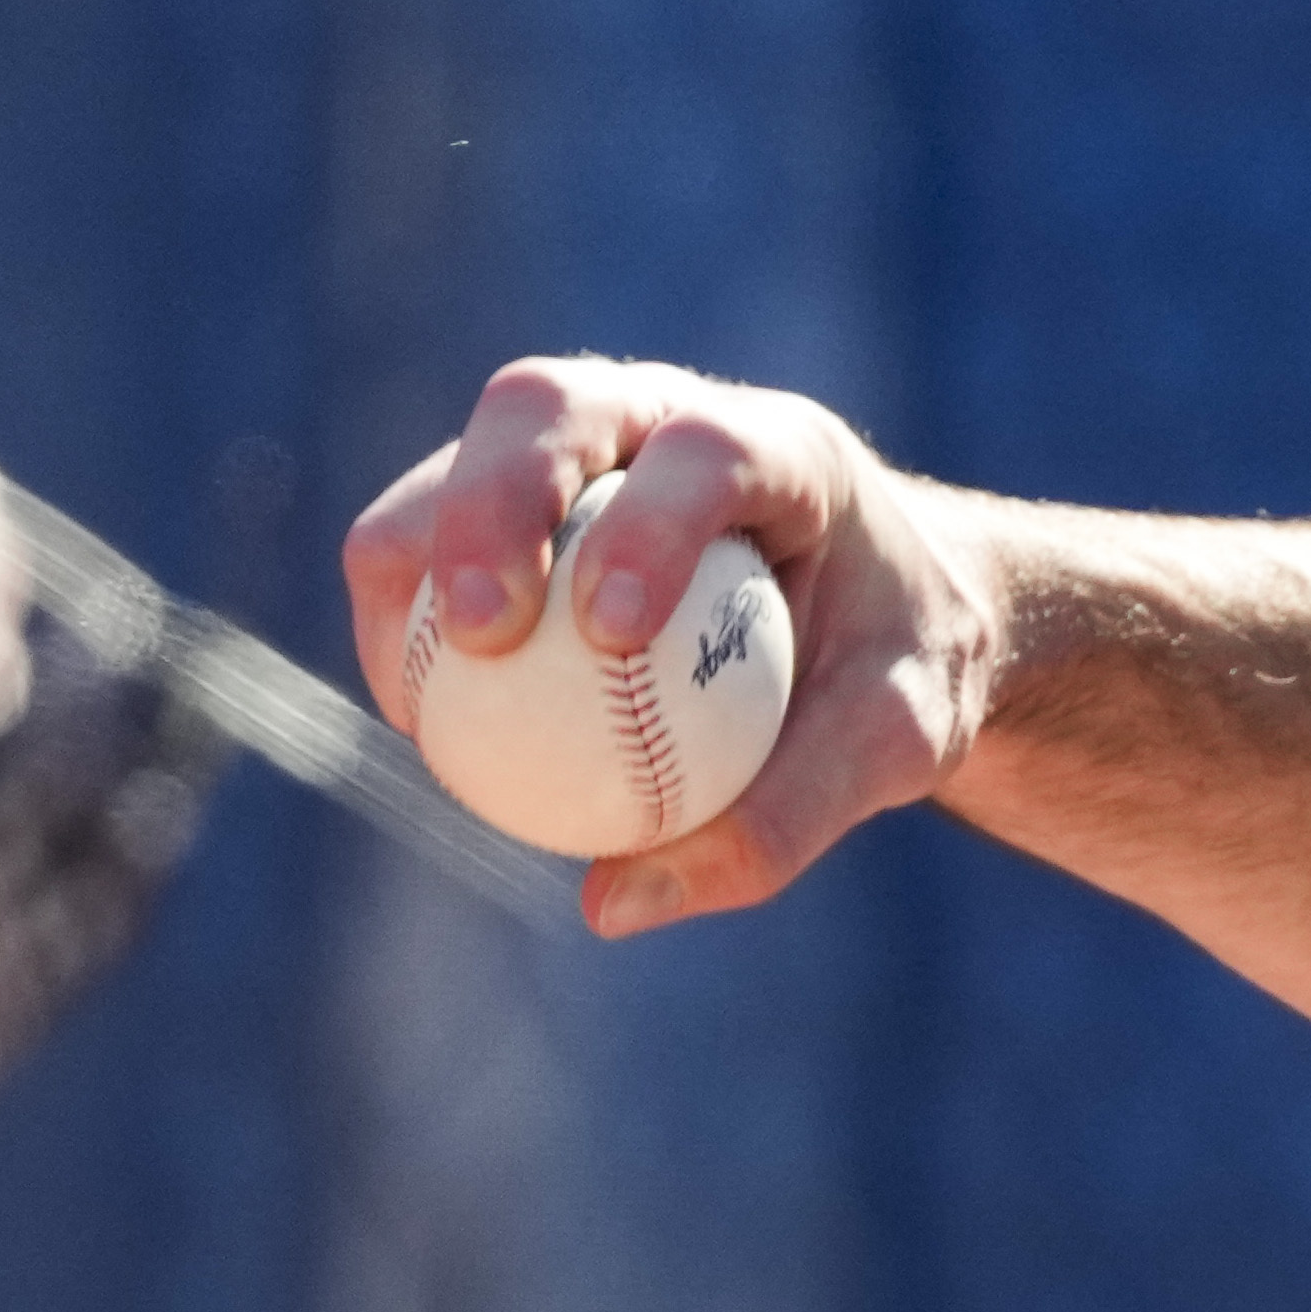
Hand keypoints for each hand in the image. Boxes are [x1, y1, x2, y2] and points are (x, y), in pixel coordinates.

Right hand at [346, 355, 1006, 936]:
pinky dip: (412, 614)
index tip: (609, 633)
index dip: (648, 524)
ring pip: (462, 459)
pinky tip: (422, 717)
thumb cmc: (898, 672)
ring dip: (417, 564)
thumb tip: (616, 906)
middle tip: (482, 638)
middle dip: (489, 506)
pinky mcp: (526, 496)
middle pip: (547, 405)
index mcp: (786, 450)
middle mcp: (670, 415)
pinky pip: (436, 535)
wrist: (888, 622)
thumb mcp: (891, 749)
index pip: (708, 451)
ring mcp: (587, 444)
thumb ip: (784, 819)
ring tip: (419, 703)